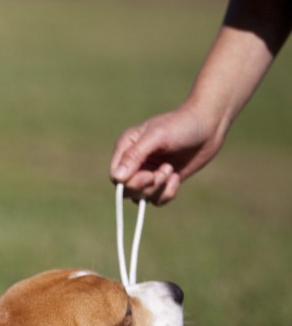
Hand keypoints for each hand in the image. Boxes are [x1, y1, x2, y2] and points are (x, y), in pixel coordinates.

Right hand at [109, 103, 223, 204]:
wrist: (209, 125)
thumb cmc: (182, 125)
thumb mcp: (157, 137)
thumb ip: (134, 155)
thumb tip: (117, 177)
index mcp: (126, 148)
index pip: (116, 176)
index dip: (130, 182)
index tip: (150, 174)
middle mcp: (134, 162)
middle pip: (127, 190)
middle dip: (146, 186)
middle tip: (165, 171)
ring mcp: (148, 172)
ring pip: (141, 197)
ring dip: (158, 189)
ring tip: (171, 170)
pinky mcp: (164, 181)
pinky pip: (157, 200)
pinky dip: (167, 194)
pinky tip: (176, 177)